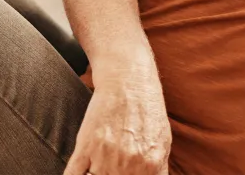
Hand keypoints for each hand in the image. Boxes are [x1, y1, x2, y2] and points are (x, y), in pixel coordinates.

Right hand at [65, 59, 171, 174]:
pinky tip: (81, 170)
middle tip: (110, 167)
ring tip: (100, 162)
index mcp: (152, 165)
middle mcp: (131, 164)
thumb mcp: (162, 140)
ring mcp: (107, 157)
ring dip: (95, 174)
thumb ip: (157, 168)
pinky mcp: (86, 147)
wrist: (128, 79)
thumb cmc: (146, 107)